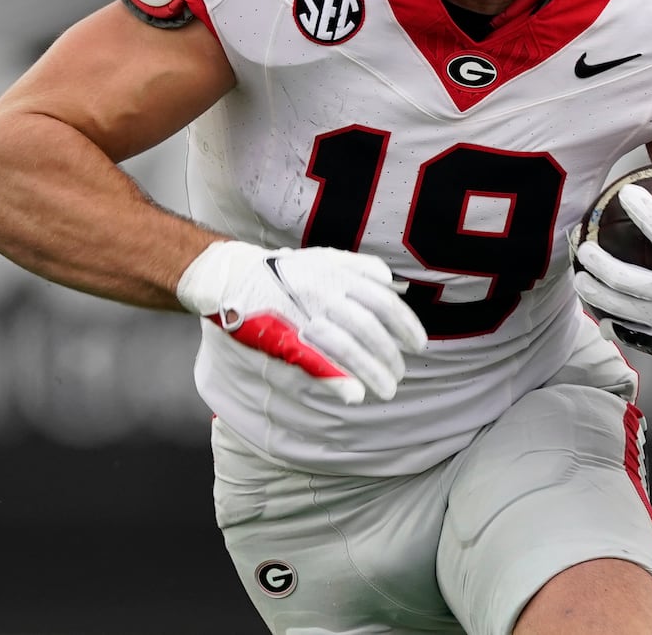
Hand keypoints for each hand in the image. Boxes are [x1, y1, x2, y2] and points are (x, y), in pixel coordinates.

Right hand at [176, 241, 427, 403]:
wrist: (232, 275)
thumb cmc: (281, 271)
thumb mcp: (321, 257)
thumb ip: (357, 266)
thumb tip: (390, 279)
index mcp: (336, 274)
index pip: (383, 301)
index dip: (405, 324)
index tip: (418, 345)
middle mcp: (323, 292)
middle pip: (369, 328)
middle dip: (389, 355)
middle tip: (399, 374)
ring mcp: (303, 314)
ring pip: (347, 346)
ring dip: (370, 371)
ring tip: (385, 390)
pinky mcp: (283, 336)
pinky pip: (315, 359)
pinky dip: (336, 378)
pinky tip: (353, 394)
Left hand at [572, 184, 651, 383]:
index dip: (642, 209)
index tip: (625, 192)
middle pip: (621, 279)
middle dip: (596, 260)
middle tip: (584, 243)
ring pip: (616, 307)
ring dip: (593, 291)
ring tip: (580, 278)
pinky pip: (629, 331)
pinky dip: (610, 321)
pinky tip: (600, 313)